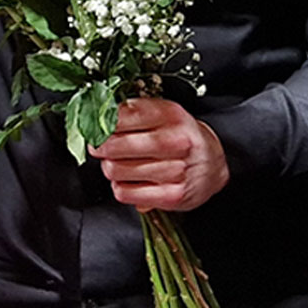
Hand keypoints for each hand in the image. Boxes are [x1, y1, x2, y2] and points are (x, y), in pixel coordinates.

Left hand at [90, 97, 229, 211]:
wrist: (213, 165)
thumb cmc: (181, 137)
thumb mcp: (163, 114)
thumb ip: (132, 111)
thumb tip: (96, 115)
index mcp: (170, 115)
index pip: (120, 116)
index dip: (100, 122)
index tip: (95, 125)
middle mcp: (175, 141)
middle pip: (112, 145)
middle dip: (99, 146)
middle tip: (100, 146)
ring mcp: (174, 170)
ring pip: (115, 169)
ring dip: (110, 167)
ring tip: (118, 163)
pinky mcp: (171, 196)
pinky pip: (124, 193)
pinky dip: (120, 187)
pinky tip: (129, 180)